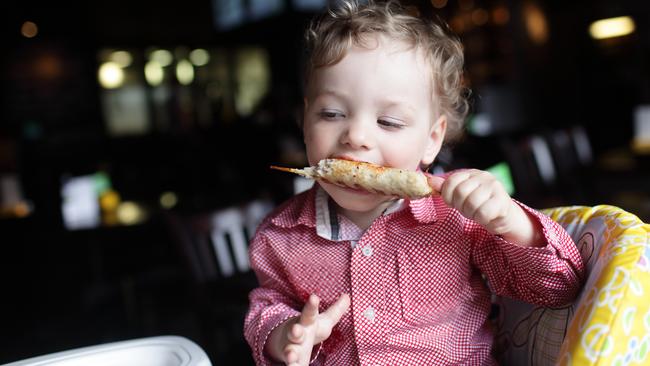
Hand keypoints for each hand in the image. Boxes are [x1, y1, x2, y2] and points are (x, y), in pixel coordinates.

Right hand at [268, 294, 350, 365]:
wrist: (285, 341)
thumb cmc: (310, 329)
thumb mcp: (323, 320)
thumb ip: (336, 310)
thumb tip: (348, 296)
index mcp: (307, 322)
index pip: (309, 312)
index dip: (311, 305)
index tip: (314, 297)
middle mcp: (297, 334)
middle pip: (295, 332)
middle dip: (295, 331)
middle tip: (296, 330)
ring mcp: (292, 348)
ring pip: (289, 350)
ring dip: (290, 354)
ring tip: (291, 357)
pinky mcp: (292, 361)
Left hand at [427, 170, 541, 245]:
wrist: (503, 217)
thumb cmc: (479, 206)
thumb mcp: (460, 197)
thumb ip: (446, 188)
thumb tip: (429, 181)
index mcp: (471, 173)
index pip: (451, 182)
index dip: (448, 196)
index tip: (454, 203)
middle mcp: (484, 176)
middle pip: (460, 192)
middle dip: (461, 206)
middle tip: (468, 210)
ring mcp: (495, 187)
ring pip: (471, 203)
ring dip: (472, 214)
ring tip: (477, 213)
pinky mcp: (502, 201)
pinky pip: (483, 213)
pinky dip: (481, 219)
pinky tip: (487, 216)